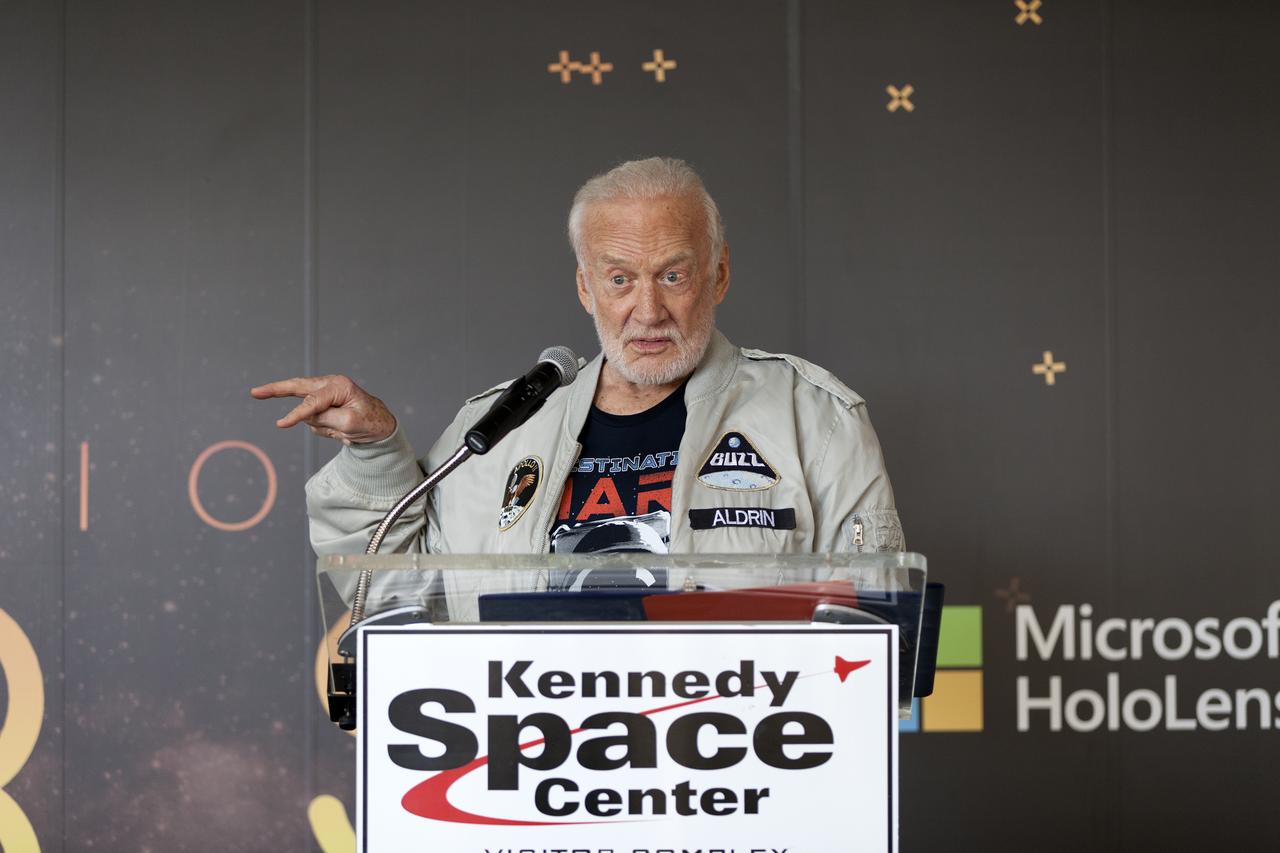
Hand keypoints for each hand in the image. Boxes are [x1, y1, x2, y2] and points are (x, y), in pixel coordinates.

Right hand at [250, 375, 396, 443]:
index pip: (311, 401)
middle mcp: (330, 385)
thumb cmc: (370, 422)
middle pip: (296, 387)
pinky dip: (325, 429)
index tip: (281, 424)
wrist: (382, 428)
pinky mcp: (323, 406)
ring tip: (345, 432)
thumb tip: (305, 416)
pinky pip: (314, 421)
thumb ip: (325, 418)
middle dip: (275, 390)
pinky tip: (342, 432)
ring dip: (323, 427)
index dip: (296, 414)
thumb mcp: (349, 423)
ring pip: (308, 414)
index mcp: (338, 386)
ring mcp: (325, 395)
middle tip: (254, 392)